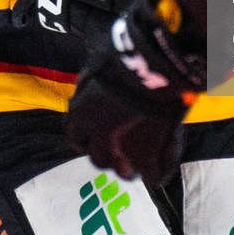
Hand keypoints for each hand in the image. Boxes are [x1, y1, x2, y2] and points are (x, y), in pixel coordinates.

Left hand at [65, 0, 205, 184]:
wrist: (155, 65)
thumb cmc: (124, 58)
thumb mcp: (94, 69)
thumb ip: (86, 89)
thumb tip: (82, 98)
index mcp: (82, 116)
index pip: (75, 138)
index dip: (86, 136)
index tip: (95, 134)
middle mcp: (98, 137)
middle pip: (96, 157)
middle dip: (106, 152)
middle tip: (119, 144)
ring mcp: (125, 150)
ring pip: (120, 170)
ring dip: (127, 166)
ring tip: (137, 160)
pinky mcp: (151, 157)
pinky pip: (151, 176)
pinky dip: (155, 174)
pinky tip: (158, 170)